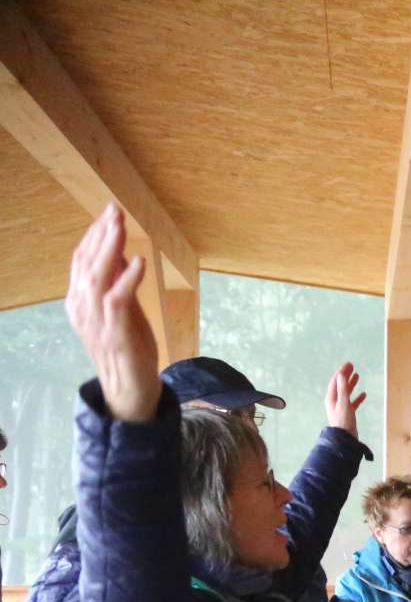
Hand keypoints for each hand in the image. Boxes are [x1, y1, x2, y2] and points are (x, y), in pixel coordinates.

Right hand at [65, 205, 161, 421]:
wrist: (130, 390)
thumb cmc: (128, 349)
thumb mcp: (123, 310)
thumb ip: (119, 284)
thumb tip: (121, 254)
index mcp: (80, 302)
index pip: (82, 261)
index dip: (94, 236)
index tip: (108, 214)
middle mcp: (83, 309)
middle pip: (87, 264)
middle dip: (100, 234)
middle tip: (113, 210)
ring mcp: (97, 322)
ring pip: (97, 277)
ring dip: (109, 249)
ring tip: (120, 226)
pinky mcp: (116, 334)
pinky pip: (117, 301)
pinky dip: (127, 279)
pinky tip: (138, 261)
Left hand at [324, 362, 366, 436]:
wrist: (344, 438)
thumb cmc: (343, 421)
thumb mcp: (343, 403)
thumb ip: (343, 388)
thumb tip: (341, 374)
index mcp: (331, 398)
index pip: (335, 381)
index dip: (341, 372)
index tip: (348, 364)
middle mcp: (334, 401)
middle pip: (340, 385)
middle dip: (346, 375)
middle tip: (352, 366)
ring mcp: (341, 407)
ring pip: (346, 392)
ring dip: (351, 384)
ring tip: (357, 376)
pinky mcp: (347, 413)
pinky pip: (352, 402)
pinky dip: (357, 397)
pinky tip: (364, 394)